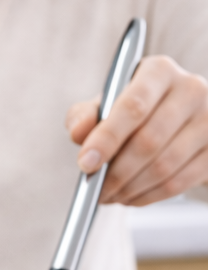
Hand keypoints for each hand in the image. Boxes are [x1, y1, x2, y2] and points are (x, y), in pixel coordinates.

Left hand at [67, 55, 207, 204]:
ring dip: (130, 188)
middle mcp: (191, 89)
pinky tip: (130, 197)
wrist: (174, 118)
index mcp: (158, 71)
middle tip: (95, 190)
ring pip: (165, 166)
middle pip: (149, 141)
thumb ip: (84, 116)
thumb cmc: (130, 110)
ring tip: (108, 195)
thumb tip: (79, 133)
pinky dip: (148, 196)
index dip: (107, 139)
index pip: (133, 106)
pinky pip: (178, 182)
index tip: (86, 164)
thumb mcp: (104, 106)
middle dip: (115, 173)